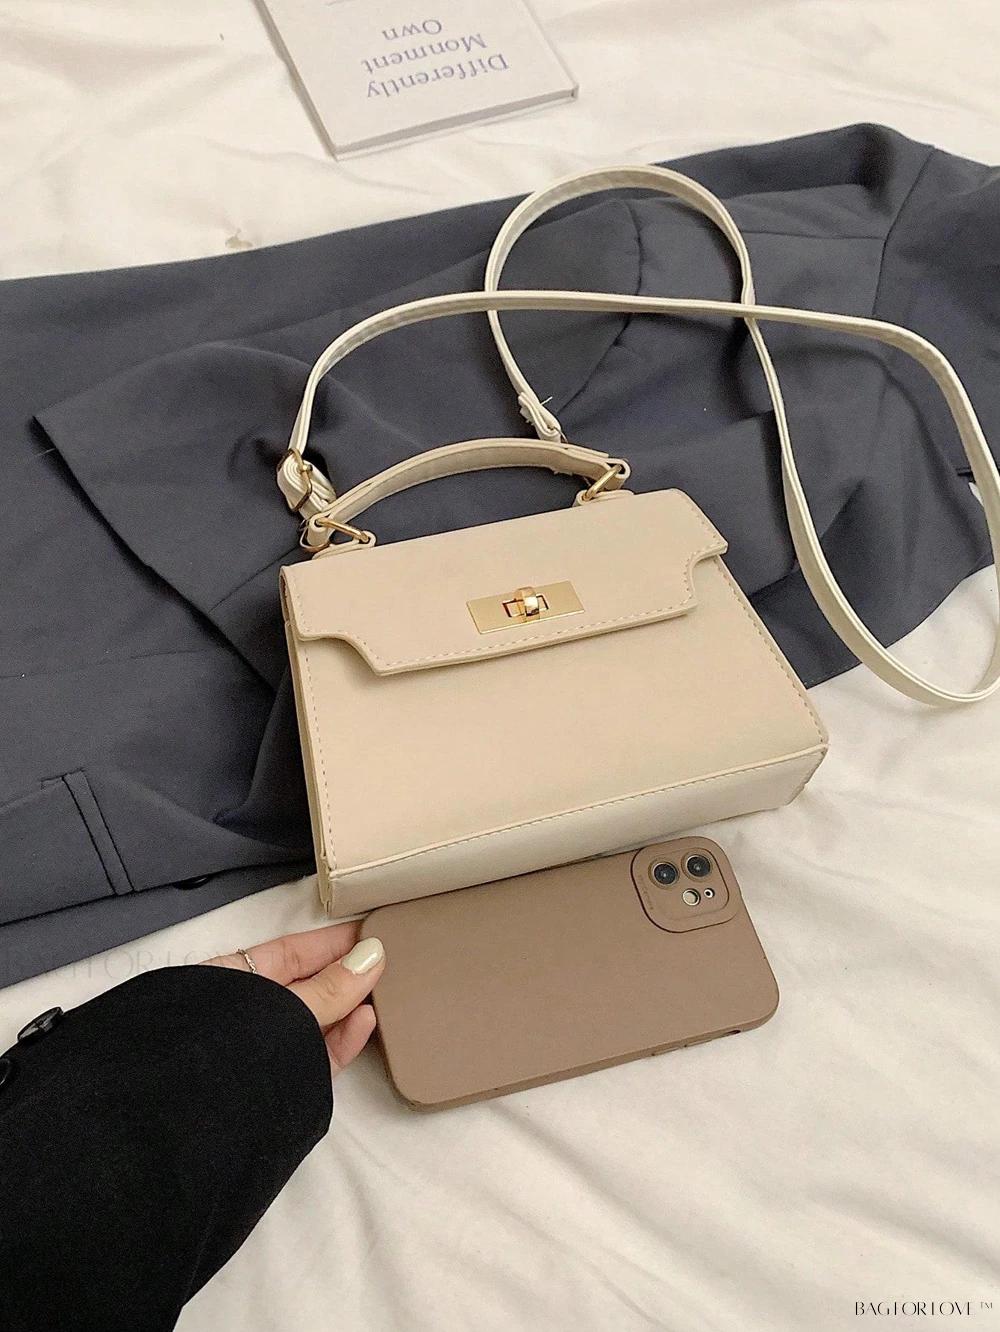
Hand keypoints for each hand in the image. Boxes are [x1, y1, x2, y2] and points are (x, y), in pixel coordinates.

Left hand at [205, 923, 384, 1073]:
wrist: (191, 1119)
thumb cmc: (222, 1048)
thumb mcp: (283, 1007)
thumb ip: (328, 987)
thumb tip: (370, 958)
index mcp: (232, 981)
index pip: (290, 952)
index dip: (331, 941)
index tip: (369, 931)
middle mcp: (249, 1014)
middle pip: (309, 986)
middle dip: (348, 973)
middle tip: (389, 959)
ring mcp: (267, 1050)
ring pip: (319, 1021)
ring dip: (351, 1005)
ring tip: (385, 988)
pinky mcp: (285, 1082)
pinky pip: (320, 1053)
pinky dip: (344, 1038)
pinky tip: (366, 1020)